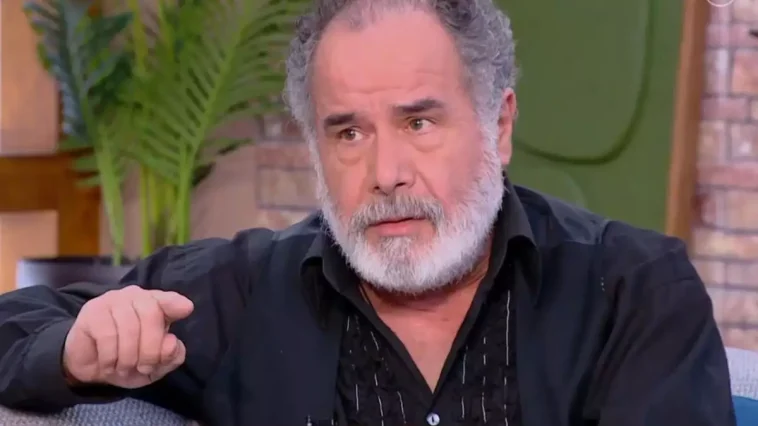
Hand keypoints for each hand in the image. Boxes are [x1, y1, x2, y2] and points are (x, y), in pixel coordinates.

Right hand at [62, 285, 193, 388]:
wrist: (92, 368)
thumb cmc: (129, 360)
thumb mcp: (156, 366)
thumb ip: (171, 356)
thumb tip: (171, 342)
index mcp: (155, 304)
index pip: (168, 299)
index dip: (175, 304)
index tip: (186, 309)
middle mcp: (135, 296)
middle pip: (151, 315)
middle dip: (151, 349)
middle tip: (145, 368)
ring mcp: (112, 300)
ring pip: (129, 327)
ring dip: (129, 357)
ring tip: (124, 368)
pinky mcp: (92, 312)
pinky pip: (107, 335)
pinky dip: (110, 357)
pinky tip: (109, 365)